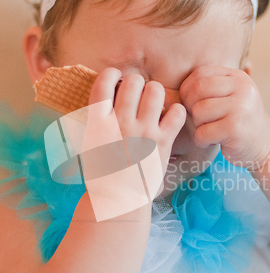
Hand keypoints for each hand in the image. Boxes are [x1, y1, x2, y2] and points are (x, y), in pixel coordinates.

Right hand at [81, 68, 185, 218]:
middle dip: (137, 82)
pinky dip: (176, 111)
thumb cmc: (101, 171)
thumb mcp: (89, 143)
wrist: (118, 198)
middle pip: (134, 82)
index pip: (104, 83)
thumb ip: (96, 119)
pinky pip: (177, 113)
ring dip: (156, 92)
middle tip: (138, 92)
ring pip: (156, 91)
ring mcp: (144, 132)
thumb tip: (104, 98)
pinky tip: (170, 117)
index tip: (116, 77)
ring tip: (154, 101)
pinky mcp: (163, 142)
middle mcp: (121, 123)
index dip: (111, 74)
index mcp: (99, 123)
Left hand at [179, 65, 269, 170]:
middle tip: (199, 119)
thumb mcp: (227, 98)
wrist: (266, 146)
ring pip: (198, 112)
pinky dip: (202, 140)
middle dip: (190, 107)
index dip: (188, 89)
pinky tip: (214, 141)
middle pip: (197, 91)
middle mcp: (242, 89)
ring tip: (210, 130)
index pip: (200, 73)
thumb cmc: (237, 121)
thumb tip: (160, 93)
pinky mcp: (236, 130)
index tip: (192, 103)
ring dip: (197, 126)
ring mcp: (241, 109)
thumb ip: (202, 90)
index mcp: (238, 77)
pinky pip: (202, 133)